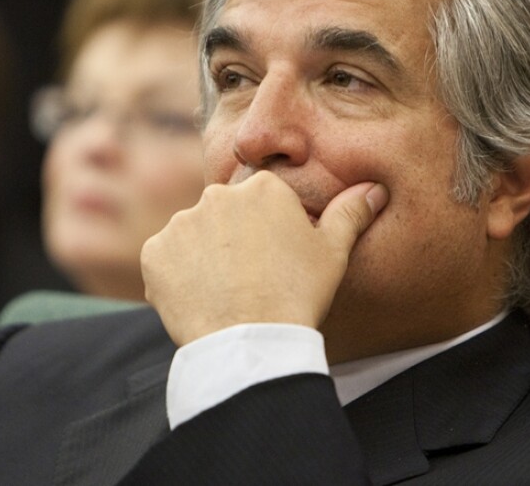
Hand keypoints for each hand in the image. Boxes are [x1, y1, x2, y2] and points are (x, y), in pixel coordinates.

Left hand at [141, 171, 387, 345]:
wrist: (252, 342)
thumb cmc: (298, 294)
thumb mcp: (333, 253)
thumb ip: (350, 214)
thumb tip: (374, 189)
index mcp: (261, 188)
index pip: (261, 202)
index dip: (269, 233)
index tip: (275, 261)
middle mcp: (217, 195)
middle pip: (225, 215)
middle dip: (233, 239)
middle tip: (250, 279)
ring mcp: (181, 223)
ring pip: (193, 236)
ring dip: (203, 258)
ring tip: (225, 293)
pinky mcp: (155, 253)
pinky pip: (166, 260)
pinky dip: (177, 277)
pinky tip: (200, 299)